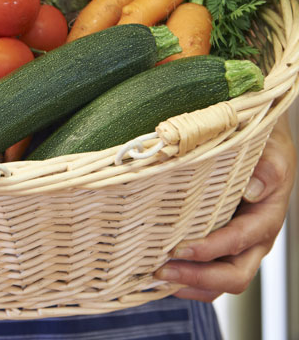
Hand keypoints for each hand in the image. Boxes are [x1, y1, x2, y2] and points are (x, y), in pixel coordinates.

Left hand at [155, 112, 295, 300]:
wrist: (266, 147)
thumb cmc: (266, 150)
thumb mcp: (272, 153)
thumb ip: (267, 170)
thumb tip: (253, 190)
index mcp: (266, 218)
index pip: (239, 242)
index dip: (210, 249)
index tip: (180, 249)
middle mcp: (255, 240)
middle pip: (234, 276)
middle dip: (197, 277)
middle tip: (162, 270)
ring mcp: (239, 247)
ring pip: (220, 281)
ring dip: (189, 283)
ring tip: (156, 276)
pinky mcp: (223, 246)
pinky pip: (209, 272)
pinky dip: (188, 279)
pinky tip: (161, 274)